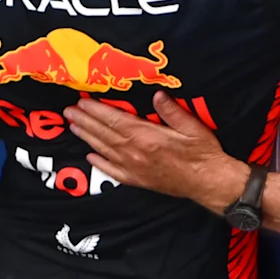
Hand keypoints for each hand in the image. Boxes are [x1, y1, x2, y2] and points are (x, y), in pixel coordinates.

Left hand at [66, 91, 244, 208]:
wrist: (209, 183)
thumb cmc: (204, 154)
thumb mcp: (193, 127)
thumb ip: (172, 111)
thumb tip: (156, 95)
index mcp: (148, 137)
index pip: (115, 120)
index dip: (97, 111)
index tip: (83, 102)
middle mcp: (136, 153)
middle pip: (105, 134)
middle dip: (85, 121)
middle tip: (69, 112)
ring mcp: (135, 168)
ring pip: (105, 150)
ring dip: (88, 138)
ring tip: (74, 127)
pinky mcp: (138, 180)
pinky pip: (113, 171)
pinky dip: (100, 164)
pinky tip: (90, 157)